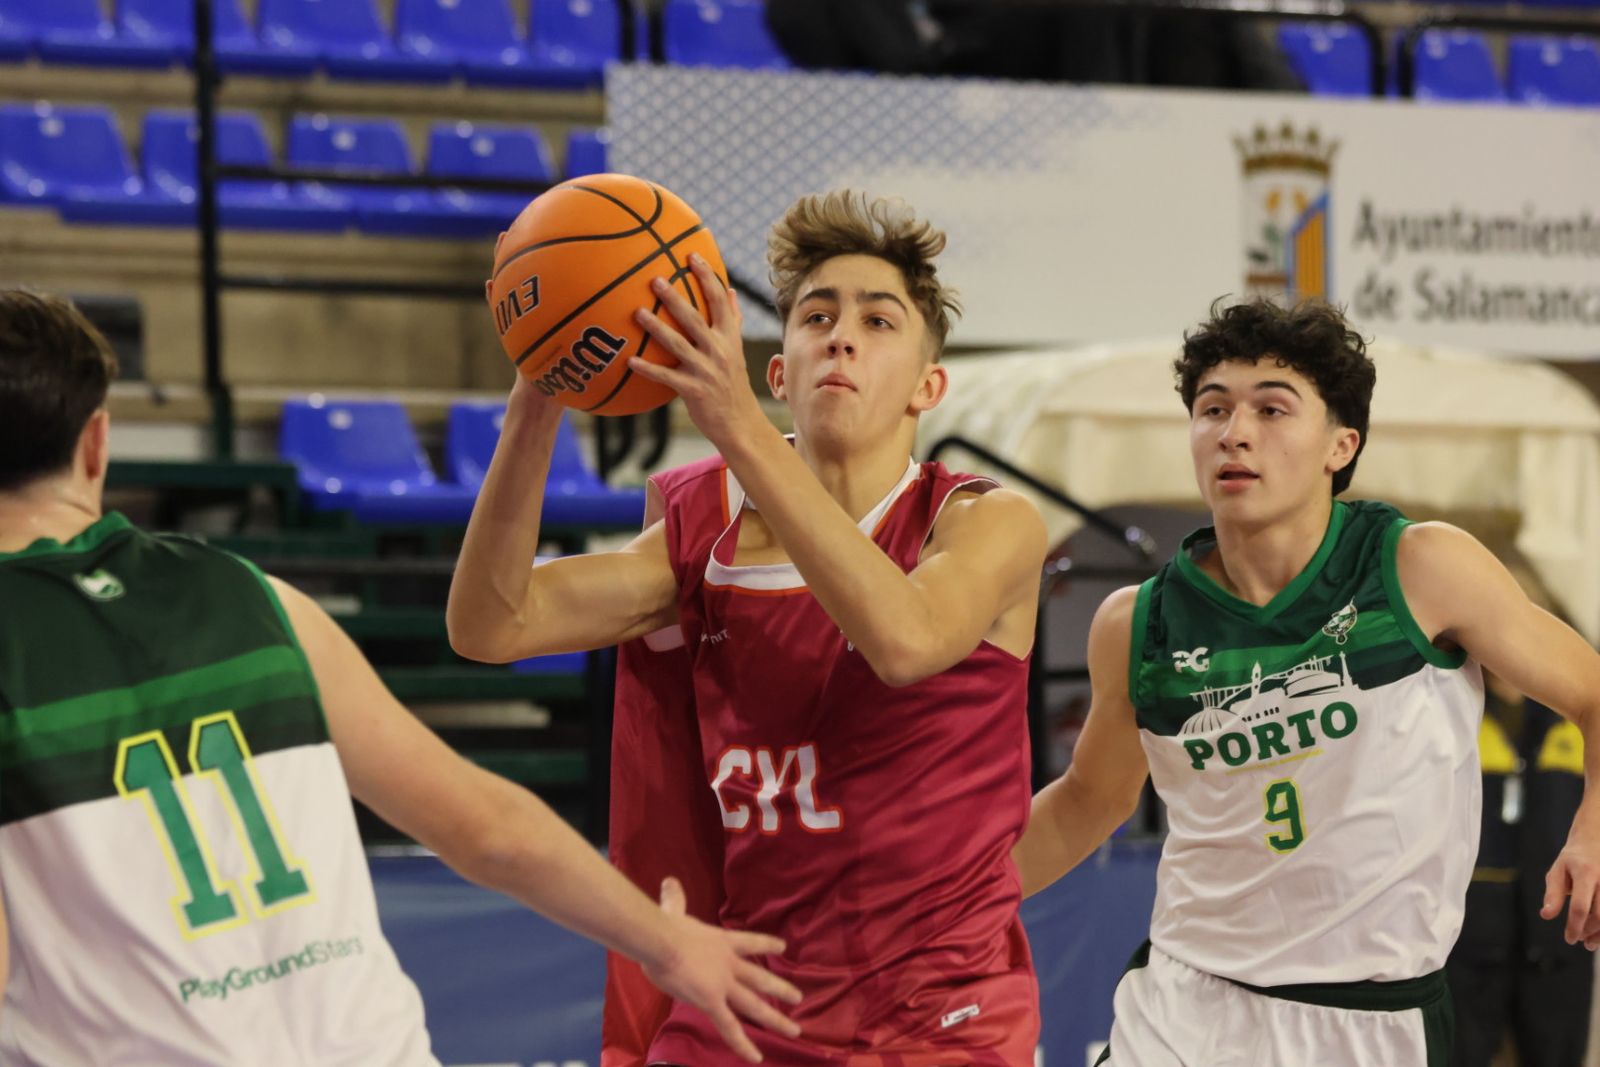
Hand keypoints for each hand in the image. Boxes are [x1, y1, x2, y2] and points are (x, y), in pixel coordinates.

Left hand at [629, 254, 765, 447]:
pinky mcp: (693, 390)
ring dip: (656, 327)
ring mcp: (706, 371)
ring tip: (637, 312)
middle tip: (655, 279)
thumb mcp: (736, 349)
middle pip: (695, 318)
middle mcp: (719, 350)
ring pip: (677, 344)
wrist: (740, 422)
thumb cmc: (733, 383)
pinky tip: (630, 360)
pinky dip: (647, 368)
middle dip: (674, 298)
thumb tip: (730, 290)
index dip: (706, 276)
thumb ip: (733, 320)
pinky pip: (666, 376)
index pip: (719, 300)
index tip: (691, 255)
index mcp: (729, 337)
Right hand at [642, 877, 802, 1062]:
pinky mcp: (712, 1003)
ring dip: (776, 1018)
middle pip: (760, 978)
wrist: (662, 942)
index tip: (783, 947)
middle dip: (780, 988)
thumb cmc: (665, 928)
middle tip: (798, 997)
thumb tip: (668, 881)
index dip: (767, 945)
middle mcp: (729, 964)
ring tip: (795, 1030)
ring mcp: (723, 985)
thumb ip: (675, 899)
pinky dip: (743, 1044)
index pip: (750, 942)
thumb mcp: (673, 911)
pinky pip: (730, 1028)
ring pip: (755, 1005)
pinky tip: (757, 1057)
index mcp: (722, 942)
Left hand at [1542, 835, 1599, 949]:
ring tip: (1591, 943)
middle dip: (1590, 932)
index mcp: (1585, 873)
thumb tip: (1546, 915)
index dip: (1575, 926)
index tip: (1570, 939)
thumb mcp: (1558, 871)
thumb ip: (1553, 894)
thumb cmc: (1573, 859)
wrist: (1597, 838)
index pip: (1580, 906)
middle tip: (1580, 941)